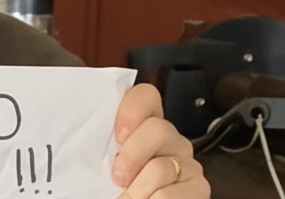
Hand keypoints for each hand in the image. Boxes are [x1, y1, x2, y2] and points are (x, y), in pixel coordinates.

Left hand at [112, 84, 209, 198]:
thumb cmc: (113, 187)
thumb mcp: (102, 161)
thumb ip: (102, 145)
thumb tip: (86, 139)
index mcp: (144, 126)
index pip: (147, 96)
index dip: (131, 111)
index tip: (117, 137)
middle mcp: (169, 140)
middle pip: (159, 129)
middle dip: (132, 156)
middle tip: (117, 178)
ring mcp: (186, 163)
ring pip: (161, 168)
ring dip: (137, 190)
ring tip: (127, 196)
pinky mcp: (197, 188)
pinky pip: (169, 194)